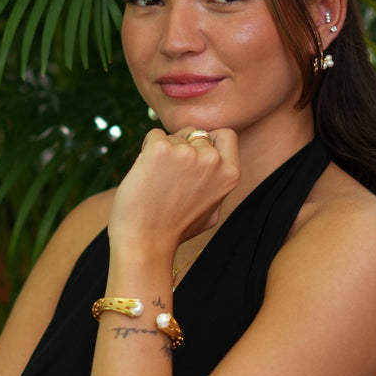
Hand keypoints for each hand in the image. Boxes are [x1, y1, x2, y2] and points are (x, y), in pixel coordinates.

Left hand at [108, 127, 239, 256]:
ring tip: (157, 181)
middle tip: (170, 175)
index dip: (209, 140)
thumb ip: (218, 185)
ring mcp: (186, 153)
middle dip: (182, 146)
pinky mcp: (159, 149)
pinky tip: (146, 174)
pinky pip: (153, 136)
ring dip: (163, 151)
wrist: (146, 242)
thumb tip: (218, 163)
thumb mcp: (212, 212)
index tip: (195, 154)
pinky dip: (146, 150)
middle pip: (195, 133)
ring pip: (172, 136)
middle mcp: (212, 160)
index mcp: (229, 173)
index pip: (226, 135)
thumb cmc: (176, 229)